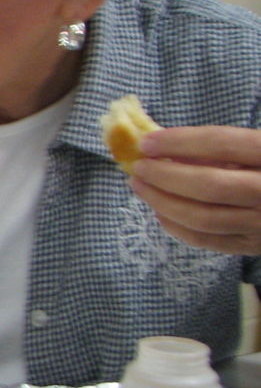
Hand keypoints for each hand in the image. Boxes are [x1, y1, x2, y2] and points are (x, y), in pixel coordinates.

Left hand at [133, 126, 260, 254]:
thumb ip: (218, 148)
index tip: (147, 142)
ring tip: (140, 186)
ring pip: (204, 218)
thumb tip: (165, 150)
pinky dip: (177, 227)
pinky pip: (208, 240)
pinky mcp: (253, 246)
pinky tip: (159, 212)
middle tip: (138, 167)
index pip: (222, 144)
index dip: (180, 141)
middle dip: (165, 176)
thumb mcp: (254, 147)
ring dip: (163, 202)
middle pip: (209, 185)